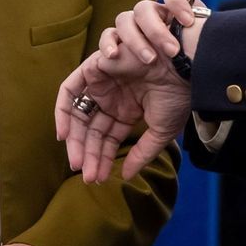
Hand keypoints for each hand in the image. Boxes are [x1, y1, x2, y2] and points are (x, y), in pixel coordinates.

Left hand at [55, 0, 198, 182]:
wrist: (182, 67)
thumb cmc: (178, 95)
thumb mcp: (160, 132)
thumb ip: (141, 153)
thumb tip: (127, 176)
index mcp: (128, 109)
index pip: (107, 137)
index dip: (101, 158)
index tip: (98, 178)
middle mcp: (113, 97)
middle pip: (91, 129)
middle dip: (87, 153)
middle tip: (87, 175)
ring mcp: (103, 83)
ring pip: (79, 114)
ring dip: (75, 139)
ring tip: (77, 163)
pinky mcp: (95, 68)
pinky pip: (70, 89)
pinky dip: (62, 110)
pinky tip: (65, 134)